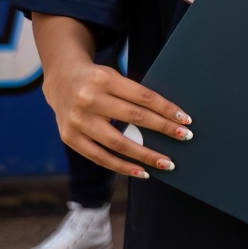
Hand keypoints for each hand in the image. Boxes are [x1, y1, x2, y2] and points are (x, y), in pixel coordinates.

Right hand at [40, 55, 192, 178]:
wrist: (61, 79)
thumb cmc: (98, 79)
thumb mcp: (114, 77)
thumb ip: (134, 95)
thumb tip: (168, 118)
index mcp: (105, 80)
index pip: (143, 97)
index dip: (166, 109)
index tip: (185, 120)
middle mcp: (89, 100)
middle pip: (134, 118)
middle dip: (162, 129)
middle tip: (184, 138)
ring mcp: (77, 121)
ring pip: (117, 143)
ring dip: (145, 155)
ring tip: (166, 163)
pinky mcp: (69, 137)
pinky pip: (99, 157)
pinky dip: (122, 166)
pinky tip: (141, 171)